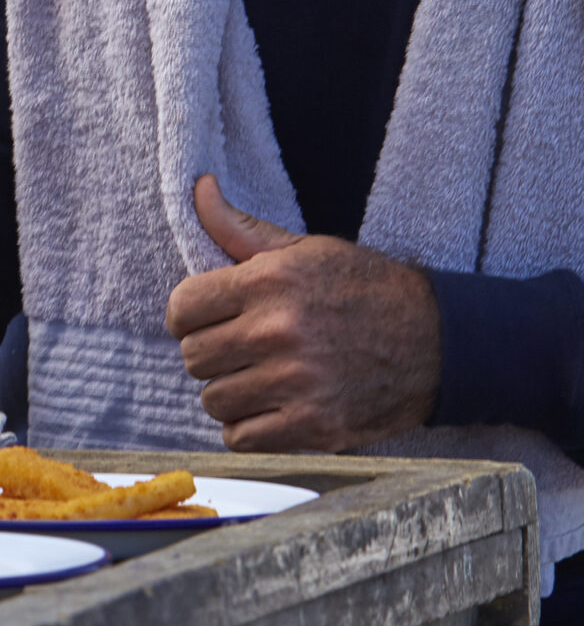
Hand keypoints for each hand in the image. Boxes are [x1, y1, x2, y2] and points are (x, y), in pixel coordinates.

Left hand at [162, 175, 438, 451]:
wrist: (441, 342)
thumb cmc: (364, 289)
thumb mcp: (306, 249)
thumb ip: (240, 229)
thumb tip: (198, 187)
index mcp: (271, 282)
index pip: (182, 307)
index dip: (189, 316)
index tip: (209, 320)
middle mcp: (280, 331)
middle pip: (194, 356)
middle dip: (212, 354)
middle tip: (241, 350)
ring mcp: (298, 382)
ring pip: (213, 400)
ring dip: (231, 394)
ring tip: (261, 378)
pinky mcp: (316, 425)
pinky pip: (241, 438)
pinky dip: (249, 429)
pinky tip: (272, 409)